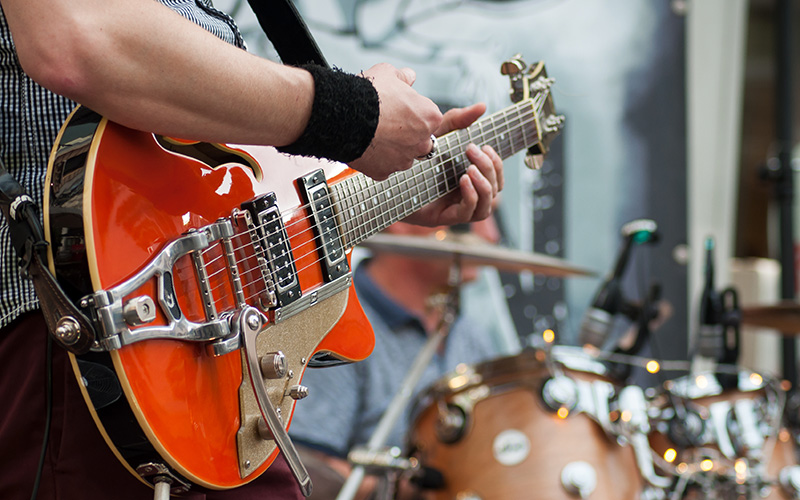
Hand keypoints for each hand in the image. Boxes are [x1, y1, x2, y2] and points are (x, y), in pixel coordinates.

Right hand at [348, 63, 442, 179]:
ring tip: (375, 135)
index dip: (414, 112)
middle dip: (408, 134)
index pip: (429, 117)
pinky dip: (376, 159)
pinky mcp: (383, 172)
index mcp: (429, 117)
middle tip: (389, 124)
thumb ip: (403, 77)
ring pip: (402, 156)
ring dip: (393, 149)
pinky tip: (365, 146)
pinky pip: (382, 167)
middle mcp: (421, 142)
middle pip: (420, 141)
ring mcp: (402, 160)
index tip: (401, 109)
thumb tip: (408, 76)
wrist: (342, 115)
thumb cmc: (367, 95)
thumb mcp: (388, 73)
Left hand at [403, 103, 503, 225]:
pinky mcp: (442, 218)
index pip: (496, 178)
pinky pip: (469, 213)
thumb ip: (458, 121)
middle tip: (473, 152)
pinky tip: (463, 180)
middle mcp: (464, 196)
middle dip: (490, 169)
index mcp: (467, 179)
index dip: (496, 164)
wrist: (384, 175)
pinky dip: (471, 196)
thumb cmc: (411, 157)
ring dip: (485, 185)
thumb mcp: (437, 134)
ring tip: (470, 169)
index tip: (485, 146)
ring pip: (486, 207)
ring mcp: (454, 209)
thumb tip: (482, 106)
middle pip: (495, 190)